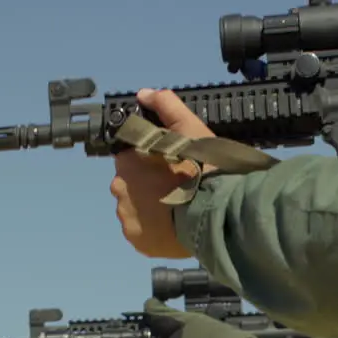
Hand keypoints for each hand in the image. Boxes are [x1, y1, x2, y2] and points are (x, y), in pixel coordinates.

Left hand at [111, 89, 215, 259]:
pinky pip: (143, 233)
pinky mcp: (139, 242)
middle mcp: (119, 190)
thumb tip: (144, 94)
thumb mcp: (189, 128)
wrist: (217, 213)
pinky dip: (155, 230)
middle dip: (150, 186)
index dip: (152, 162)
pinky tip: (174, 226)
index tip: (172, 166)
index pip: (132, 159)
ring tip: (179, 209)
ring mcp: (127, 219)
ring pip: (137, 210)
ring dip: (153, 208)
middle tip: (179, 187)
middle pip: (132, 185)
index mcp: (127, 162)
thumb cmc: (202, 169)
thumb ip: (166, 106)